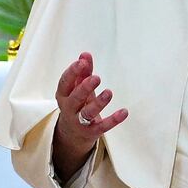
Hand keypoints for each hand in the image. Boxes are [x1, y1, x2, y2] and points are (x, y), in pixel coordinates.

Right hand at [52, 52, 127, 180]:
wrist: (72, 133)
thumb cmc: (78, 103)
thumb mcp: (78, 88)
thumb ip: (83, 72)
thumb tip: (85, 54)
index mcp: (64, 95)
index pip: (65, 83)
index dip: (72, 72)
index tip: (82, 62)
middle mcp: (69, 109)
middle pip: (75, 98)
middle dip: (85, 88)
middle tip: (96, 78)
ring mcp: (79, 121)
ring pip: (88, 113)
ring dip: (99, 103)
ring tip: (109, 92)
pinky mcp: (92, 132)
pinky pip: (103, 126)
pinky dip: (113, 119)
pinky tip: (124, 112)